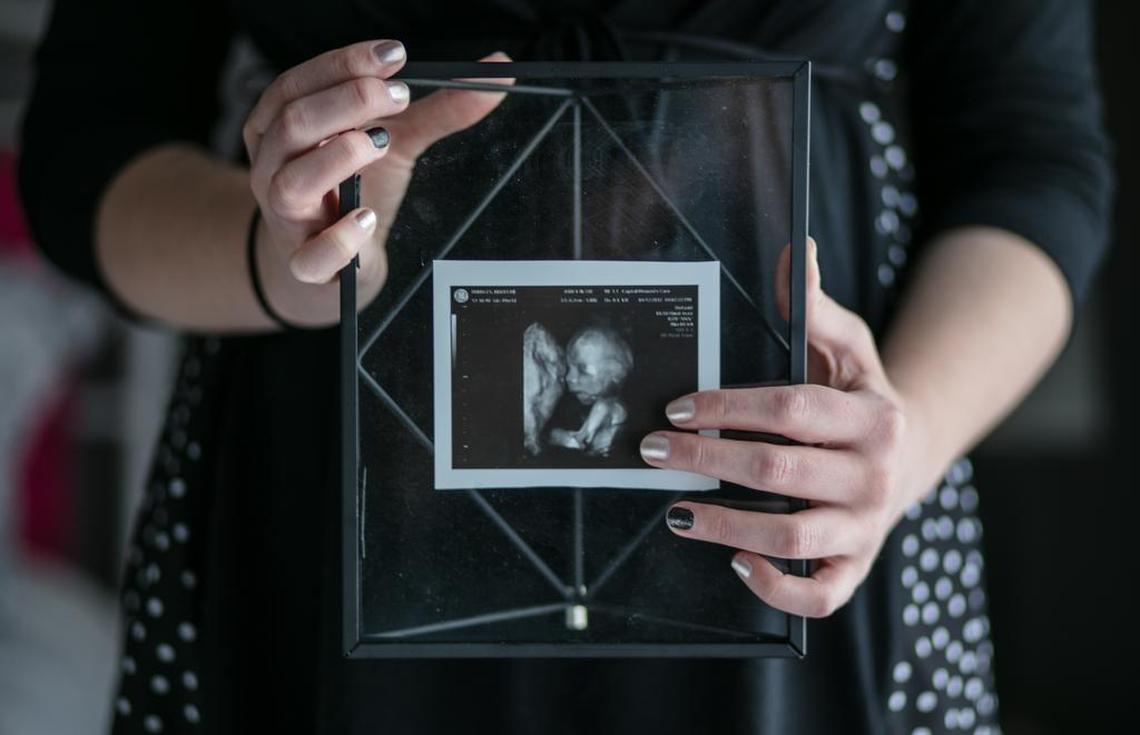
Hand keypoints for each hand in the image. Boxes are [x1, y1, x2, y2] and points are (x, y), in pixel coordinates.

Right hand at [241, 40, 511, 325]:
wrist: (332, 268)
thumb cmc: (354, 194)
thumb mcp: (396, 144)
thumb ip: (439, 110)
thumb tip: (496, 74)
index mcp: (282, 130)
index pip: (298, 85)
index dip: (342, 65)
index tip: (393, 56)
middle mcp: (274, 170)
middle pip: (293, 124)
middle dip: (348, 101)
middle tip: (399, 95)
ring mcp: (287, 221)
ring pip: (292, 182)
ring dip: (340, 156)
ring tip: (381, 142)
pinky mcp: (307, 267)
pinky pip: (310, 256)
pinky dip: (340, 238)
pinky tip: (369, 218)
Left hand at [639, 239, 938, 617]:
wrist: (910, 454)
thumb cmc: (861, 396)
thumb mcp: (848, 346)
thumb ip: (815, 307)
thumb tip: (796, 251)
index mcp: (871, 416)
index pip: (792, 408)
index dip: (730, 408)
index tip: (678, 407)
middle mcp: (873, 474)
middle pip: (781, 471)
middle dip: (708, 460)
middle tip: (656, 451)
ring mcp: (866, 526)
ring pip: (793, 536)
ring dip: (726, 525)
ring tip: (676, 511)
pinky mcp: (856, 565)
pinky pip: (818, 595)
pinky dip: (776, 587)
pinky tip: (736, 562)